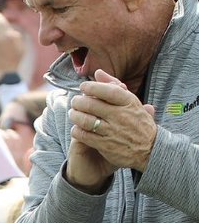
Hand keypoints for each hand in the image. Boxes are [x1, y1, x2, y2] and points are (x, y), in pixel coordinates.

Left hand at [66, 69, 156, 191]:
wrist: (150, 149)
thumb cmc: (139, 123)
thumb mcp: (132, 102)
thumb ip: (114, 86)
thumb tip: (98, 73)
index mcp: (129, 103)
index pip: (107, 90)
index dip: (92, 87)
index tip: (83, 86)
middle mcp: (121, 116)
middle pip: (92, 105)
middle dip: (78, 101)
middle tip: (74, 101)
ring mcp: (112, 131)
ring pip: (86, 120)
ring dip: (75, 115)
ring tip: (73, 113)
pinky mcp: (105, 145)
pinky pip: (85, 136)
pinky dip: (77, 131)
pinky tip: (76, 128)